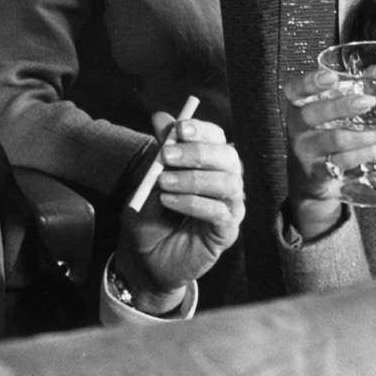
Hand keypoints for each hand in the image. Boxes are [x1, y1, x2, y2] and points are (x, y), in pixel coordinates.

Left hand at [116, 113, 244, 312]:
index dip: (202, 130)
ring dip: (193, 179)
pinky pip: (219, 212)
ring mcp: (230, 206)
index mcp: (210, 163)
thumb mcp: (148, 180)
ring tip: (163, 184)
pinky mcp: (227, 231)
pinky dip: (193, 203)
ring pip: (227, 183)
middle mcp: (226, 181)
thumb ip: (160, 151)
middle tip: (166, 156)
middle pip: (229, 157)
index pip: (217, 138)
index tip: (178, 128)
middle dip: (198, 152)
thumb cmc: (151, 217)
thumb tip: (161, 117)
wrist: (146, 259)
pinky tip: (169, 202)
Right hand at [284, 68, 375, 238]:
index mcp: (298, 105)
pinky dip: (371, 150)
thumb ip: (363, 83)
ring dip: (369, 133)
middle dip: (341, 107)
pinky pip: (347, 160)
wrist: (309, 176)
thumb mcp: (334, 107)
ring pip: (336, 140)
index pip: (295, 90)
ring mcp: (307, 150)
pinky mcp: (319, 171)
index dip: (310, 82)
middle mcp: (297, 127)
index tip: (331, 76)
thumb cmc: (326, 130)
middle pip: (313, 114)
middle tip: (369, 101)